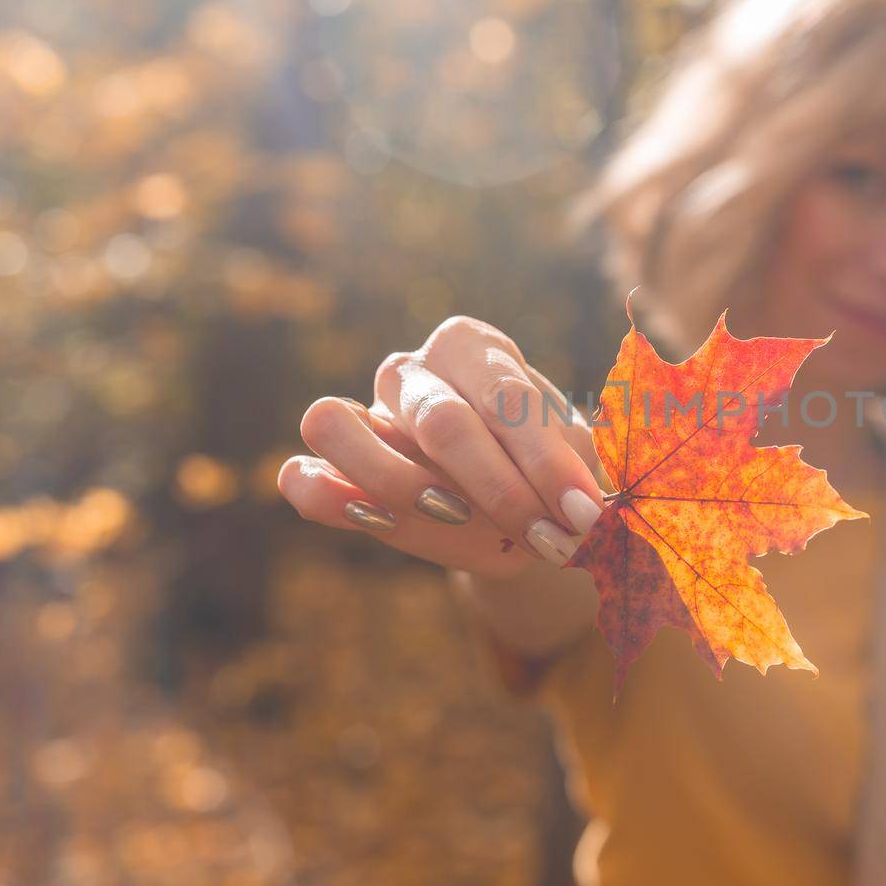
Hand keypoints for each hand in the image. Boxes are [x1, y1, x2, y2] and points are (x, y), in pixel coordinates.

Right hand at [278, 315, 608, 579]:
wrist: (518, 507)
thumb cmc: (548, 473)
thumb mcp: (572, 467)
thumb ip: (568, 485)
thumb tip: (583, 516)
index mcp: (476, 348)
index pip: (506, 397)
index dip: (545, 461)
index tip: (583, 512)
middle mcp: (414, 370)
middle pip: (441, 422)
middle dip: (500, 490)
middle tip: (548, 537)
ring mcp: (365, 415)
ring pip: (335, 423)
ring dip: (402, 485)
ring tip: (462, 520)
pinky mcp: (333, 470)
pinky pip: (301, 476)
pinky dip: (324, 496)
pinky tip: (372, 520)